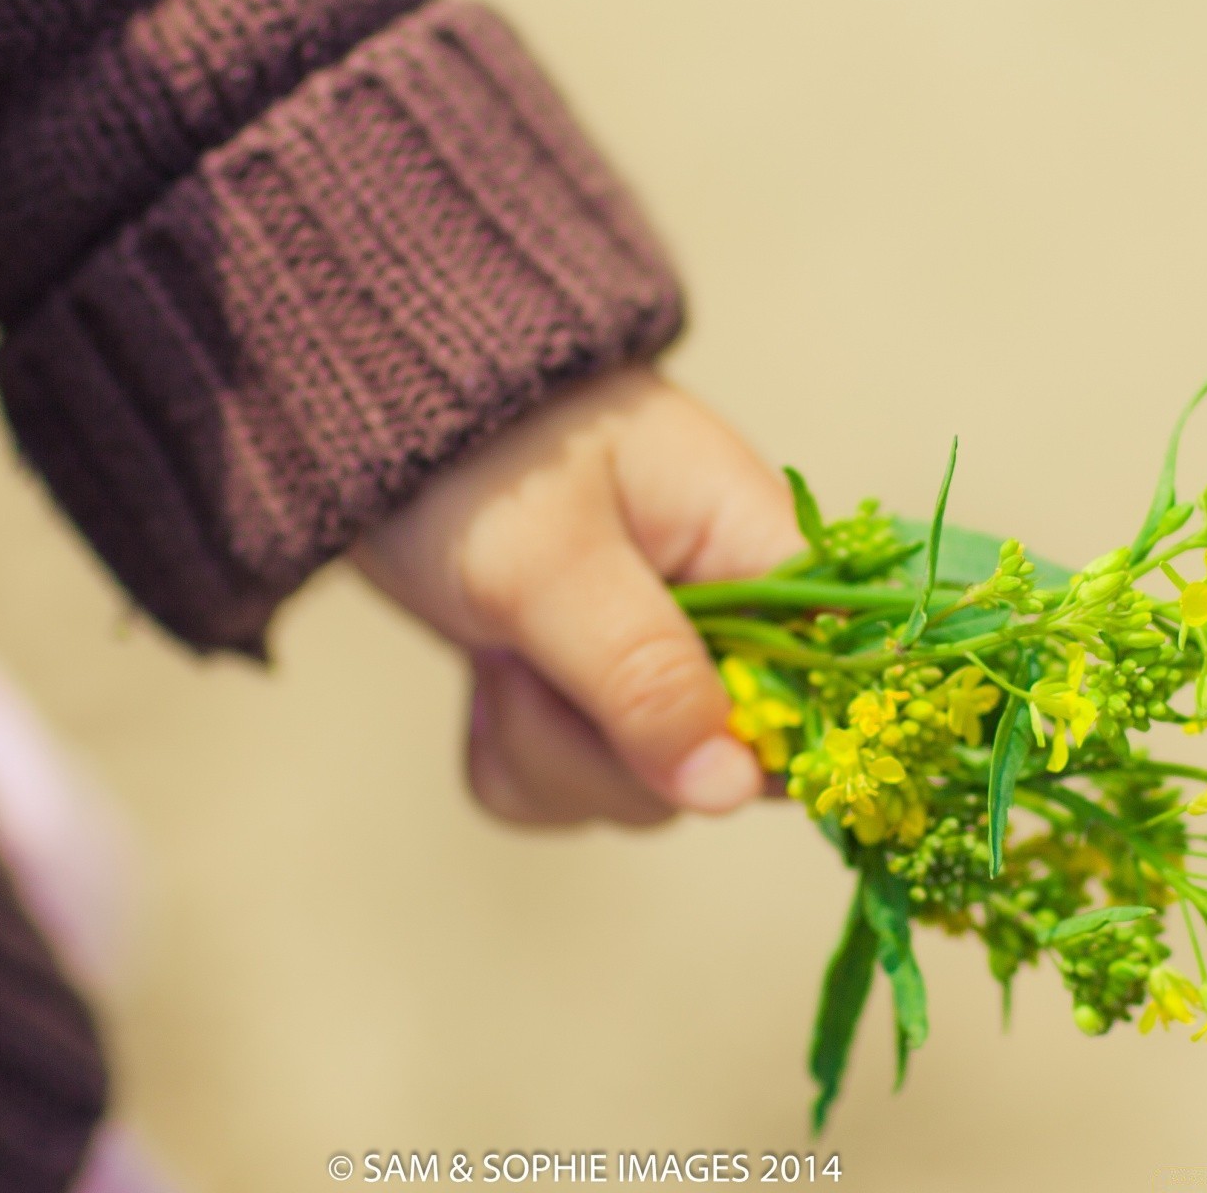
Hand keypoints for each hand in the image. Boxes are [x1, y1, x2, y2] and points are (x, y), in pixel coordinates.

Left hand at [351, 366, 801, 825]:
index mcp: (756, 556)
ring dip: (542, 743)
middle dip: (604, 746)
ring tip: (497, 647)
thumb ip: (645, 676)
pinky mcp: (585, 702)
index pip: (829, 690)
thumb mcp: (554, 564)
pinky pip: (566, 785)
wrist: (377, 415)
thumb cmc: (476, 455)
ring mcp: (653, 667)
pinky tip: (485, 679)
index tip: (667, 746)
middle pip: (718, 767)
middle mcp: (726, 623)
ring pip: (634, 790)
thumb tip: (735, 791)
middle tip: (529, 656)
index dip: (763, 748)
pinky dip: (511, 752)